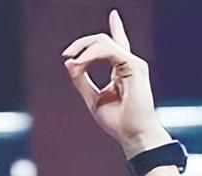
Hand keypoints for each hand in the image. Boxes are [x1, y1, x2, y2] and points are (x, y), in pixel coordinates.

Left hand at [62, 9, 170, 157]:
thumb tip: (69, 63)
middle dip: (82, 44)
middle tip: (66, 54)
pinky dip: (92, 54)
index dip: (117, 28)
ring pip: (104, 42)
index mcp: (121, 71)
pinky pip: (109, 50)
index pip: (117, 45)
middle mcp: (128, 64)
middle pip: (103, 42)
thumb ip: (82, 81)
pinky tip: (80, 63)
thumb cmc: (118, 123)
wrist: (134, 135)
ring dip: (84, 50)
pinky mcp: (135, 66)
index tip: (114, 14)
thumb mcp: (93, 100)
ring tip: (71, 61)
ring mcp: (133, 63)